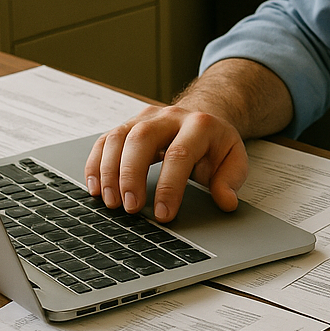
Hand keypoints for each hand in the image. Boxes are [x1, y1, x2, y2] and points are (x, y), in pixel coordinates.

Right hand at [84, 104, 247, 221]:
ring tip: (110, 202)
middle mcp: (169, 117)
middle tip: (129, 208)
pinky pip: (104, 140)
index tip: (163, 215)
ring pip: (118, 136)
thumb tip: (226, 202)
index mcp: (199, 125)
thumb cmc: (215, 144)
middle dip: (131, 175)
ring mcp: (145, 118)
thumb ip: (231, 179)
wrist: (204, 116)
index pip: (179, 154)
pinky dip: (95, 164)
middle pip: (141, 138)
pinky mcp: (128, 125)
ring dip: (109, 171)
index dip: (169, 187)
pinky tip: (95, 188)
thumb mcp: (234, 158)